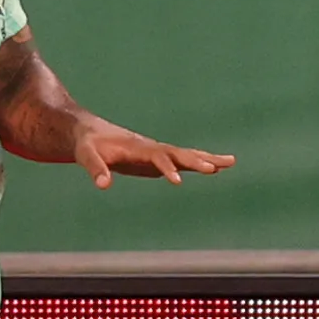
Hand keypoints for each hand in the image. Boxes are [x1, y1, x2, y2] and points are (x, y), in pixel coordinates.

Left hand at [73, 122, 236, 189]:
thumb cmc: (87, 145)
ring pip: (186, 155)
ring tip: (231, 162)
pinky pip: (182, 162)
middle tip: (217, 168)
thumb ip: (96, 169)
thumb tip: (103, 185)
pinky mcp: (157, 160)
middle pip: (179, 153)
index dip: (168, 168)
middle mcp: (152, 148)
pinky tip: (215, 169)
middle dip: (198, 161)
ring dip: (207, 159)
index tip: (179, 181)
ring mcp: (157, 152)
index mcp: (138, 147)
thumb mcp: (86, 156)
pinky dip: (199, 163)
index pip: (158, 157)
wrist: (88, 132)